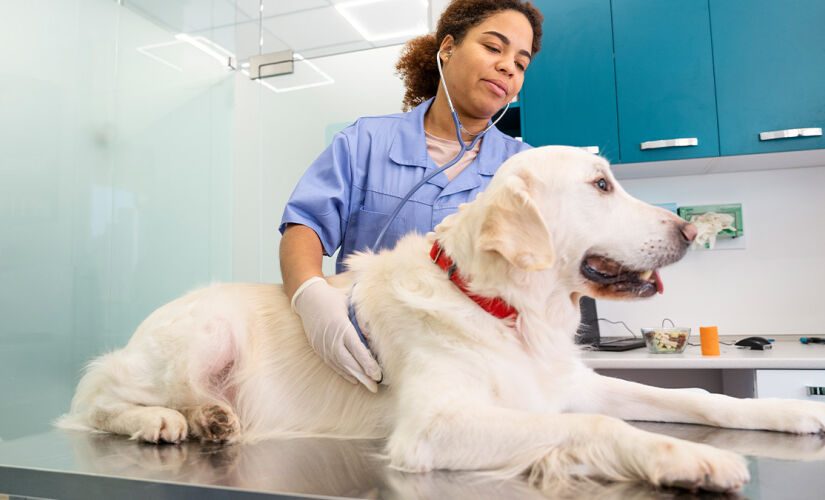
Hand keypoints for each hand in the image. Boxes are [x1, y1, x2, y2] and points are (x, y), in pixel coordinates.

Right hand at [291, 277, 382, 391]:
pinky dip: (344, 373)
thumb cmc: (333, 299)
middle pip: (349, 362)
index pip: (357, 349)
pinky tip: (354, 379)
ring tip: (369, 386)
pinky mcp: (319, 349)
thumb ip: (362, 320)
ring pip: (341, 366)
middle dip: (363, 376)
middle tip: (376, 387)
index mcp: (341, 327)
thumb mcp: (350, 304)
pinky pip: (332, 364)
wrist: (308, 298)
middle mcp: (331, 340)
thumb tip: (373, 336)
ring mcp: (323, 346)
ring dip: (355, 377)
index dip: (367, 363)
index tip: (378, 374)